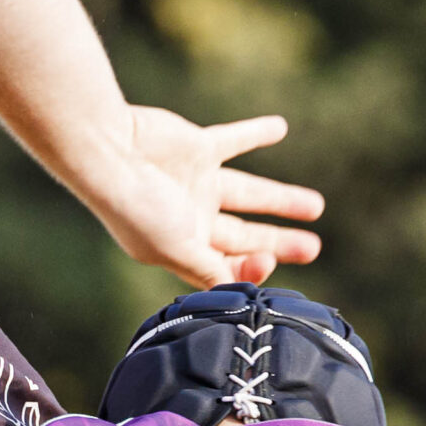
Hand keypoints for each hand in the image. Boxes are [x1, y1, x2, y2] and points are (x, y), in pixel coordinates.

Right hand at [84, 109, 322, 286]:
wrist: (109, 152)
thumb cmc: (137, 207)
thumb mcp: (176, 249)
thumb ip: (209, 271)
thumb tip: (241, 297)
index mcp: (181, 248)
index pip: (226, 266)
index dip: (253, 268)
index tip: (271, 260)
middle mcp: (190, 218)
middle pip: (244, 235)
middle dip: (278, 242)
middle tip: (313, 248)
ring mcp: (195, 182)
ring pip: (247, 193)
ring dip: (280, 199)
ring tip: (316, 206)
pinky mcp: (198, 148)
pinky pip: (234, 140)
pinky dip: (256, 133)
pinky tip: (281, 127)